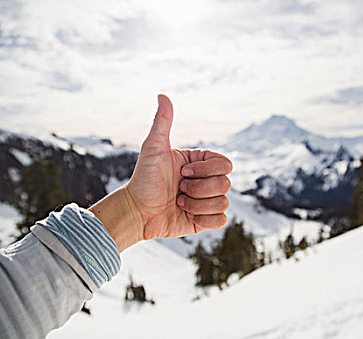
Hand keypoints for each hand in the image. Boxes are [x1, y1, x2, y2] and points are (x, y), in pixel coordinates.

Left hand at [90, 95, 231, 251]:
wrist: (137, 211)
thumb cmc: (143, 178)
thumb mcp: (153, 148)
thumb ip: (162, 122)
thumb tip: (162, 95)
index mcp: (200, 163)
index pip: (225, 164)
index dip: (206, 170)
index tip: (183, 172)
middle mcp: (207, 181)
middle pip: (225, 184)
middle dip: (199, 188)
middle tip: (178, 189)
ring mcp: (207, 201)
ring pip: (223, 202)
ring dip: (198, 204)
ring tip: (179, 202)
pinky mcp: (205, 220)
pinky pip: (221, 220)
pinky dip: (204, 219)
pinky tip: (187, 215)